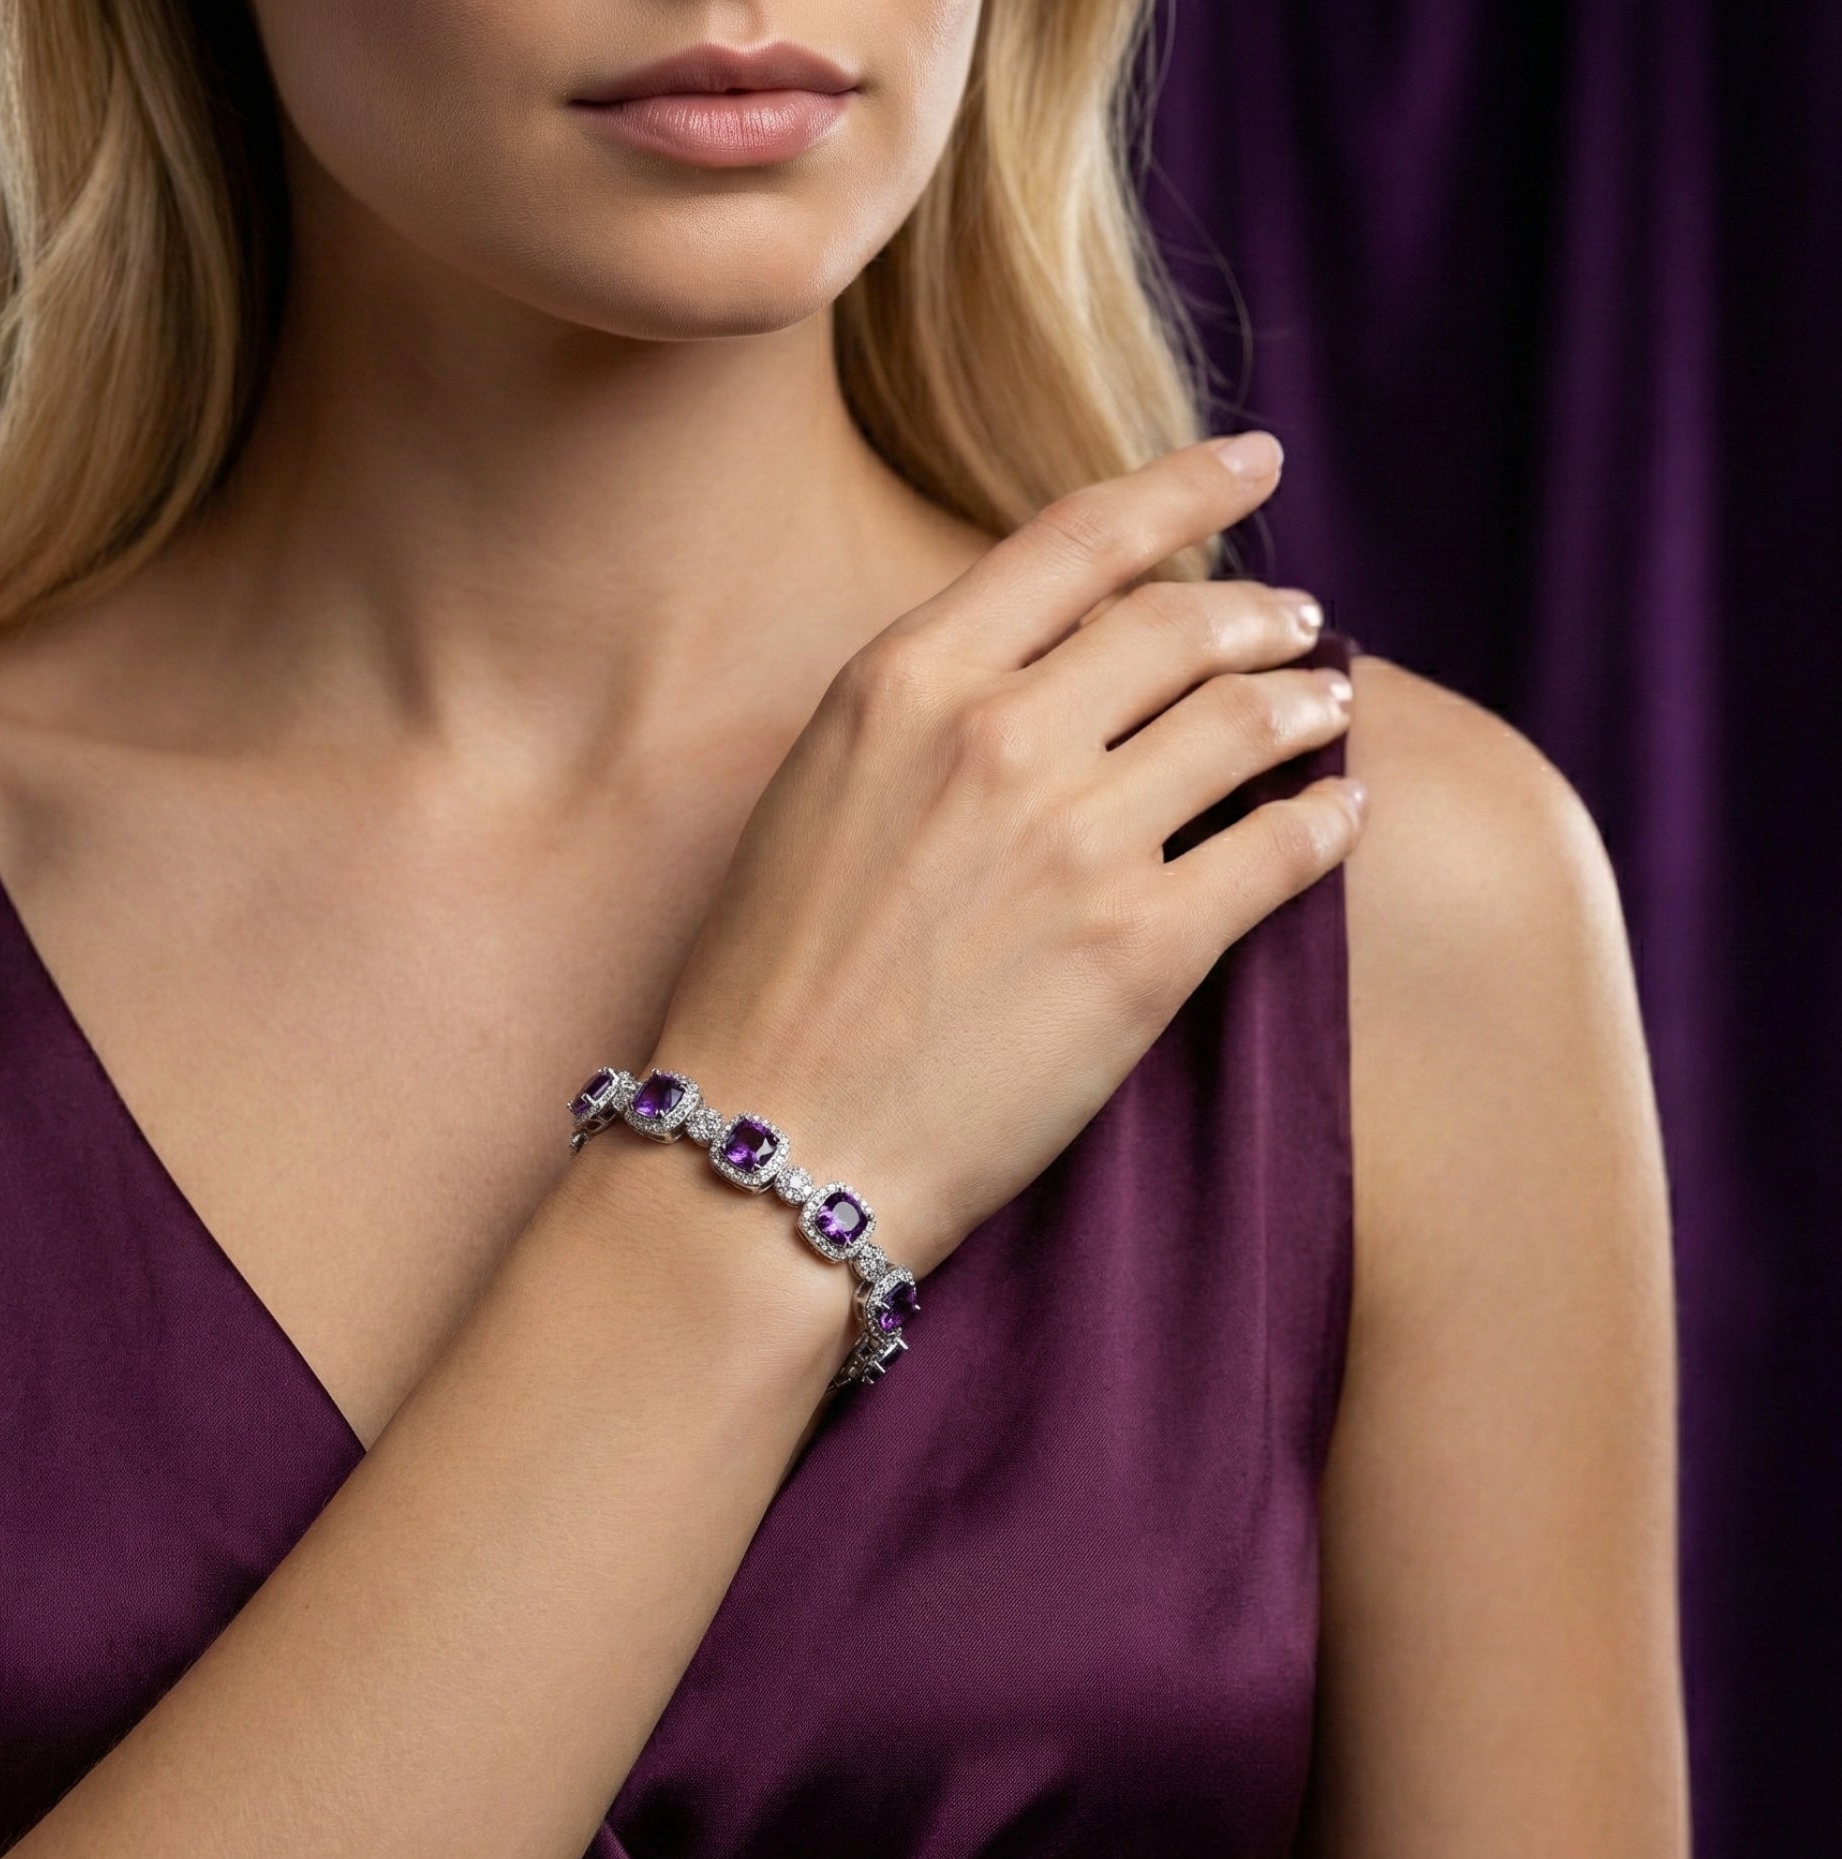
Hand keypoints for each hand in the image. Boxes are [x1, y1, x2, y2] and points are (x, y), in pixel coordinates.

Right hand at [652, 432, 1360, 1275]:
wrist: (768, 1147)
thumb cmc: (769, 983)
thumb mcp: (816, 792)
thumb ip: (923, 710)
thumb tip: (1040, 668)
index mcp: (905, 679)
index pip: (1080, 538)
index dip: (1185, 484)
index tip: (1253, 459)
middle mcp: (999, 735)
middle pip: (1182, 624)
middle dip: (1260, 611)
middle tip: (1298, 621)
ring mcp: (1079, 841)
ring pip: (1248, 723)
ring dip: (1308, 703)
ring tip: (1329, 706)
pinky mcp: (1144, 952)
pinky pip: (1283, 849)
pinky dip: (1329, 821)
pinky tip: (1342, 816)